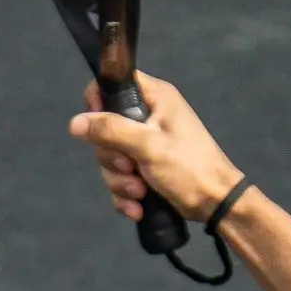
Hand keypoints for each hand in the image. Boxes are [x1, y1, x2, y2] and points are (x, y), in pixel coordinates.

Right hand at [68, 71, 243, 224]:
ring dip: (120, 181)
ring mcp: (147, 144)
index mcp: (155, 98)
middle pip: (106, 128)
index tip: (100, 128)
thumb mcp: (148, 146)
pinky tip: (138, 207)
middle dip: (113, 158)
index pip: (113, 84)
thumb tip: (74, 122)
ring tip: (140, 192)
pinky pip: (121, 178)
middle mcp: (149, 116)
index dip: (99, 104)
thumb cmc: (188, 167)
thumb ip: (111, 130)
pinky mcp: (147, 169)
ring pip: (111, 158)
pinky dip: (126, 195)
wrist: (216, 204)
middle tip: (130, 168)